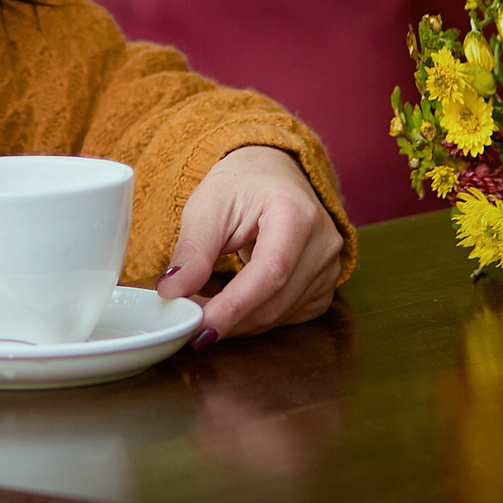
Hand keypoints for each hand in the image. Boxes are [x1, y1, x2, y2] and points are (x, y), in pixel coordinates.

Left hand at [154, 145, 342, 346]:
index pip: (270, 271)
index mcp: (296, 211)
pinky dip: (254, 320)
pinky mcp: (324, 287)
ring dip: (237, 322)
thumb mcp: (207, 207)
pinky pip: (287, 318)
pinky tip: (233, 306)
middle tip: (187, 321)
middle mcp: (322, 241)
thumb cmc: (241, 185)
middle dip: (227, 319)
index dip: (234, 305)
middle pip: (275, 301)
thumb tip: (173, 292)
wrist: (274, 175)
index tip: (198, 326)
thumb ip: (192, 252)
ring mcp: (329, 267)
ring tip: (203, 309)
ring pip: (279, 316)